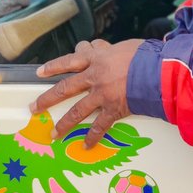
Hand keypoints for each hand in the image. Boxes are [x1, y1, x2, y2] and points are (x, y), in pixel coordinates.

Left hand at [29, 38, 143, 147]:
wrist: (158, 71)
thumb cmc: (145, 56)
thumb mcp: (123, 46)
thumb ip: (107, 50)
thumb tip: (98, 47)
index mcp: (96, 58)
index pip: (69, 61)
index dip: (53, 67)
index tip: (40, 72)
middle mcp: (94, 76)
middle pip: (65, 88)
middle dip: (47, 99)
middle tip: (34, 107)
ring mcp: (102, 94)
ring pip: (77, 111)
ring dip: (64, 124)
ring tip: (54, 133)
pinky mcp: (113, 109)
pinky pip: (100, 126)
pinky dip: (93, 137)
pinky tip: (86, 146)